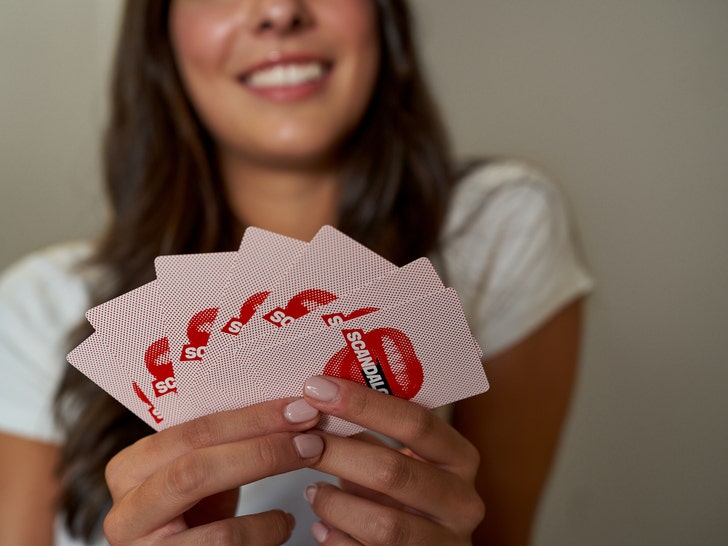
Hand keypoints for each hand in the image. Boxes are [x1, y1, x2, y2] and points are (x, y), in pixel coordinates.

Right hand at [103, 397, 322, 544]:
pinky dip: (265, 534)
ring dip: (270, 512)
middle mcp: (126, 513)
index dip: (250, 419)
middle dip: (263, 451)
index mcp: (130, 467)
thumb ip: (222, 440)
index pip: (191, 433)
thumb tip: (288, 406)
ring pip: (218, 529)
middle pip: (197, 472)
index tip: (299, 409)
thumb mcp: (198, 468)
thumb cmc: (194, 510)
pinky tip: (283, 523)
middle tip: (311, 441)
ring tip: (300, 484)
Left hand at [301, 376, 484, 544]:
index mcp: (460, 458)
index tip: (319, 388)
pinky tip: (322, 526)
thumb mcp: (404, 457)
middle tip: (303, 441)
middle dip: (339, 453)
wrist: (426, 545)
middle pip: (394, 471)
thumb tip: (319, 395)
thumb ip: (373, 431)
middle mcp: (462, 501)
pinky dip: (338, 540)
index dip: (364, 404)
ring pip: (384, 525)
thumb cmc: (408, 493)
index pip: (417, 422)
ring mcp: (445, 543)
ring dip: (336, 504)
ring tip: (312, 490)